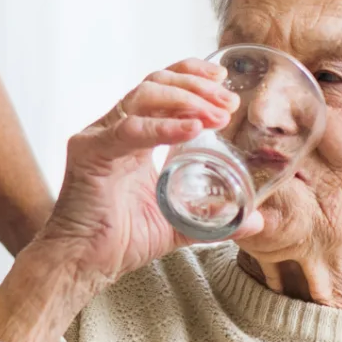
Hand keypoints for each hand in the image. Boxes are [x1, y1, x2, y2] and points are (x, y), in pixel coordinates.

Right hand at [0, 59, 255, 341]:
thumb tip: (258, 220)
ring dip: (186, 99)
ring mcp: (99, 137)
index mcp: (131, 138)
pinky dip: (163, 126)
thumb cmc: (119, 241)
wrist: (83, 264)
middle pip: (154, 83)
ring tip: (218, 115)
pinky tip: (193, 128)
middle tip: (229, 105)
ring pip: (142, 95)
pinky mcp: (89, 153)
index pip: (159, 88)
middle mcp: (113, 129)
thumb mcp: (178, 224)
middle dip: (196, 87)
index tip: (223, 82)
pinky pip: (129, 130)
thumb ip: (214, 219)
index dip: (190, 77)